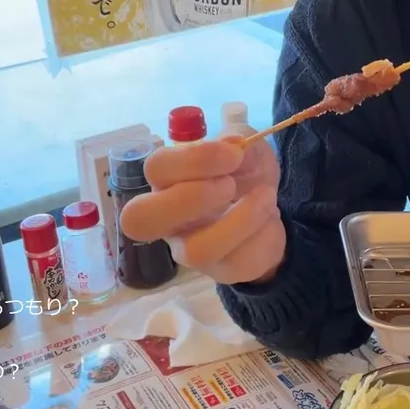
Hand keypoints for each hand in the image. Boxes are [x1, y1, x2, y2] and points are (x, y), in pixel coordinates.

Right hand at [120, 135, 283, 284]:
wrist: (269, 206)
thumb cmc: (242, 171)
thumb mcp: (243, 145)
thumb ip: (234, 139)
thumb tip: (229, 143)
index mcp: (167, 180)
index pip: (156, 169)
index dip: (195, 160)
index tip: (234, 154)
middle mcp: (165, 218)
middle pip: (140, 220)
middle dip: (191, 199)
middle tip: (230, 185)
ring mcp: (188, 248)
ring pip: (195, 251)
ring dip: (240, 220)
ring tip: (265, 197)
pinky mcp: (220, 269)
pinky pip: (237, 260)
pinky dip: (262, 233)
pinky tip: (269, 218)